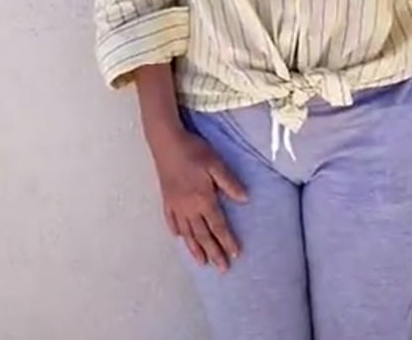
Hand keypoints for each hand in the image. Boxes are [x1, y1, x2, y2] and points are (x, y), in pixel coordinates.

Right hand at [151, 126, 247, 271]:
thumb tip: (245, 199)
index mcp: (203, 199)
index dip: (227, 241)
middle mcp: (188, 207)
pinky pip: (171, 221)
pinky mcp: (166, 199)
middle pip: (202, 235)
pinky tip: (179, 237)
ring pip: (187, 233)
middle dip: (213, 252)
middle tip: (222, 269)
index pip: (218, 226)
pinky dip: (177, 231)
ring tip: (202, 262)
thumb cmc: (194, 150)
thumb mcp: (216, 163)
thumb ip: (229, 183)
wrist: (166, 142)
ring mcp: (175, 205)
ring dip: (195, 248)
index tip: (235, 255)